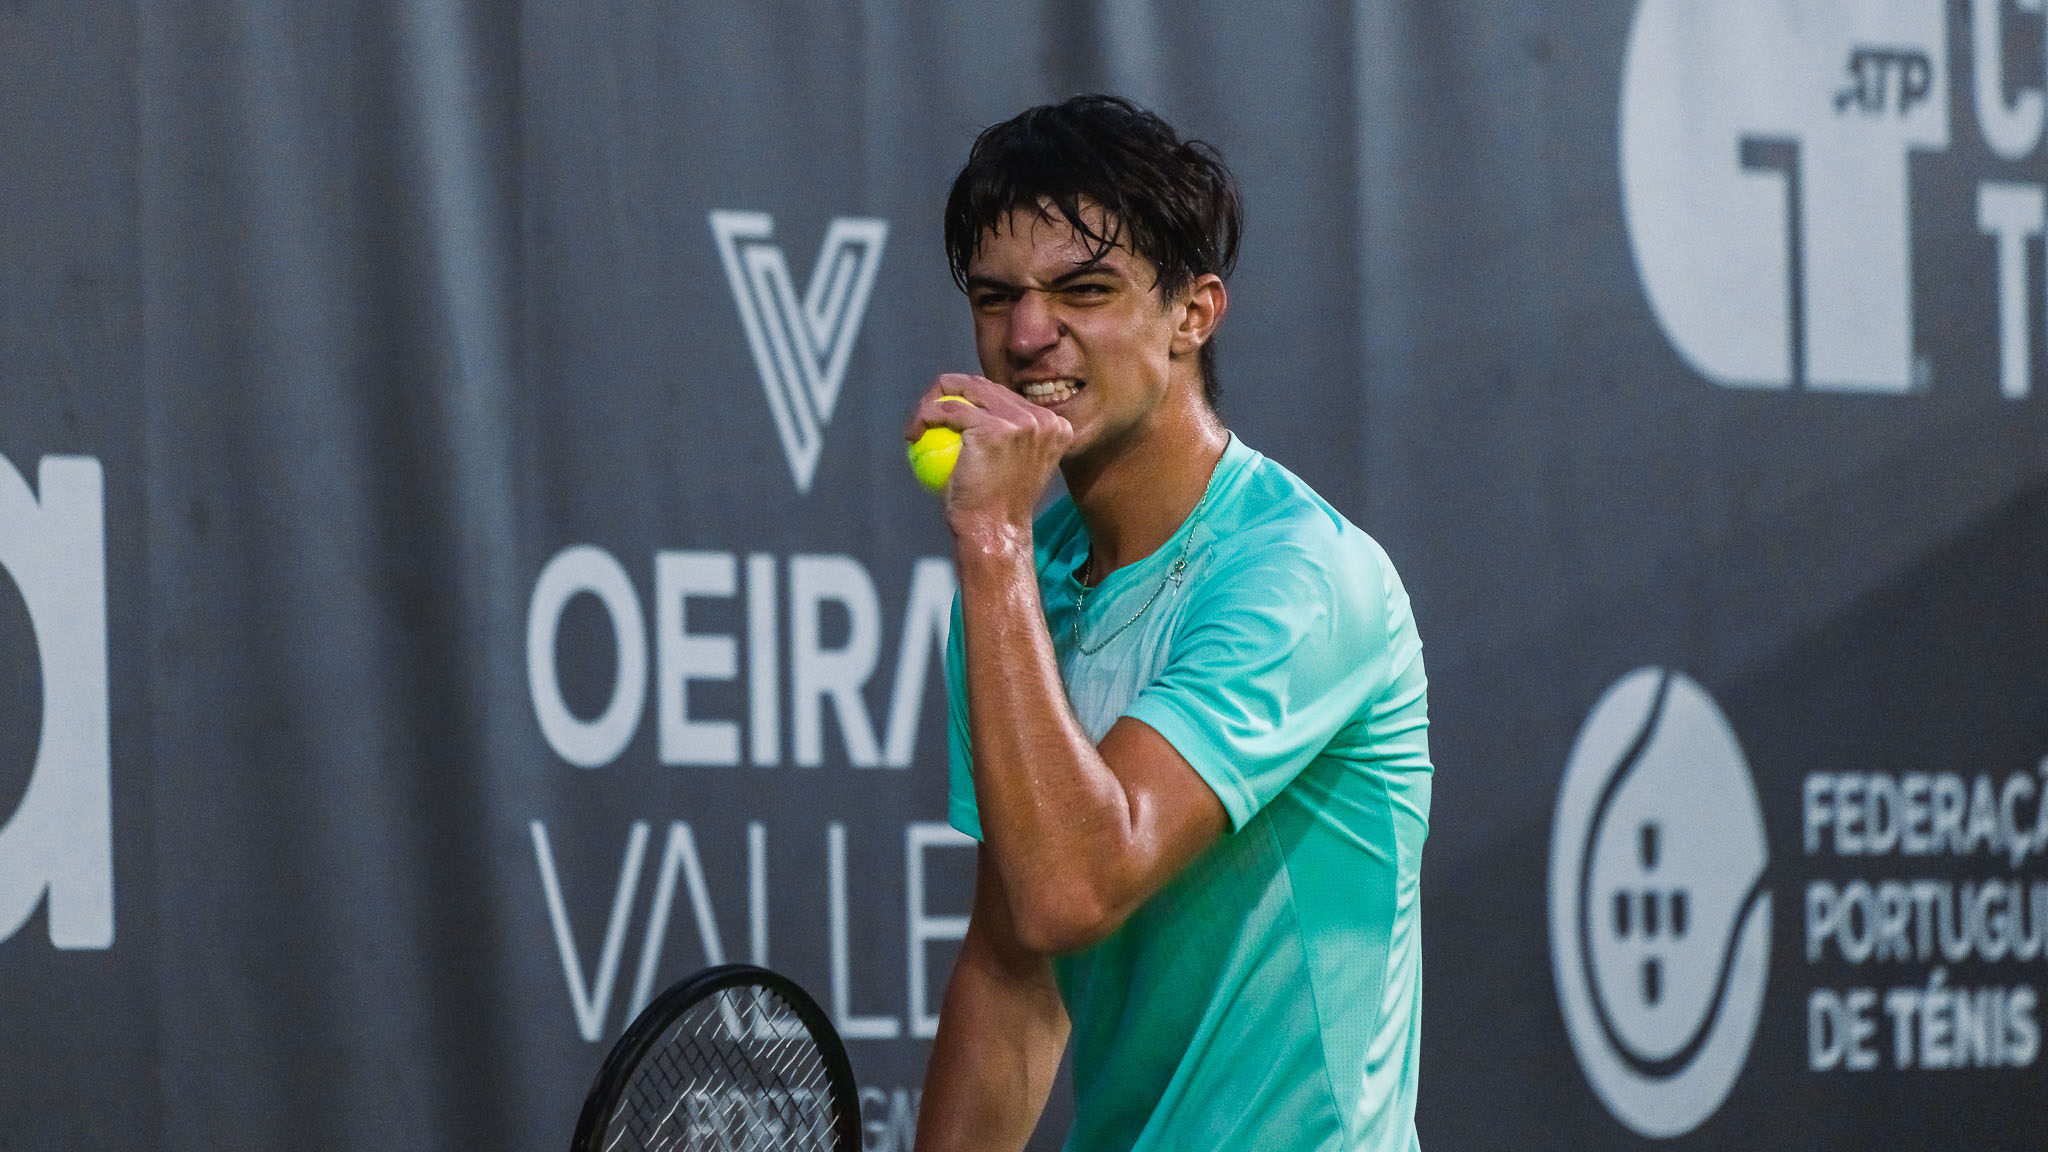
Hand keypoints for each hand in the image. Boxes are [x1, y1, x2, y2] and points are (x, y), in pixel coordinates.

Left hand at [905, 374, 1071, 533]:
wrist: (994, 533)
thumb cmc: (995, 509)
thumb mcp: (1012, 467)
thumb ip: (1007, 437)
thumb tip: (975, 411)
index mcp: (1055, 424)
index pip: (1002, 395)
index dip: (967, 398)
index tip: (945, 418)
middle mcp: (1043, 418)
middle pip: (983, 385)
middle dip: (946, 392)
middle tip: (926, 415)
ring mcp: (1021, 422)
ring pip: (963, 390)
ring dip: (930, 403)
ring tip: (917, 426)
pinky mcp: (995, 428)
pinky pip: (946, 411)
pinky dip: (924, 419)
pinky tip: (912, 435)